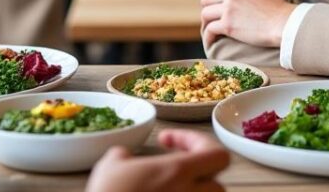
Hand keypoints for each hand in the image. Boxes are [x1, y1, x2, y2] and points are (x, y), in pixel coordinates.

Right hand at [85, 129, 227, 191]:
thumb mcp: (111, 166)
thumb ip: (124, 155)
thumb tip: (124, 158)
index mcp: (179, 172)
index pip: (217, 154)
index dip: (197, 141)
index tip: (168, 141)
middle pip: (217, 184)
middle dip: (200, 175)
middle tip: (176, 168)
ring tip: (168, 189)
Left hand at [201, 0, 294, 47]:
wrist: (285, 23)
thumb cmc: (279, 7)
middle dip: (206, 7)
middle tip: (212, 16)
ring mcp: (229, 9)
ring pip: (205, 13)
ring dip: (206, 22)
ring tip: (210, 29)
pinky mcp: (228, 25)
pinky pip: (209, 29)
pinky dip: (208, 36)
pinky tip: (211, 40)